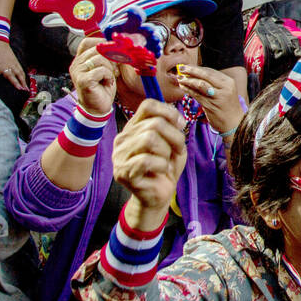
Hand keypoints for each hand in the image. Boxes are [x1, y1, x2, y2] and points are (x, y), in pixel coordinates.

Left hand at [0, 38, 27, 91]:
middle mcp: (3, 66)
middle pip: (10, 76)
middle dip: (16, 83)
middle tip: (20, 89)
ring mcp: (10, 63)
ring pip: (18, 73)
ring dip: (23, 81)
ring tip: (26, 88)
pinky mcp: (15, 61)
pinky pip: (20, 69)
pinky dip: (23, 75)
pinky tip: (25, 80)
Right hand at [69, 39, 118, 116]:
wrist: (98, 108)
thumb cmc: (102, 88)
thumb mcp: (106, 68)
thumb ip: (107, 56)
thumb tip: (118, 44)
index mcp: (80, 59)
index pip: (87, 42)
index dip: (102, 44)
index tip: (112, 52)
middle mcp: (76, 64)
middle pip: (97, 49)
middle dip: (111, 58)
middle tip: (114, 70)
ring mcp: (78, 72)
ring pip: (100, 59)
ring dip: (110, 69)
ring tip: (109, 78)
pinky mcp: (83, 80)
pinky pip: (101, 70)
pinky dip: (109, 76)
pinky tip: (107, 83)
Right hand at [111, 99, 187, 214]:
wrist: (159, 195)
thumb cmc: (165, 167)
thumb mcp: (173, 143)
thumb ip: (172, 127)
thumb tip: (177, 118)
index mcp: (133, 128)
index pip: (148, 105)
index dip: (169, 112)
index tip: (181, 125)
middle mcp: (122, 139)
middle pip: (154, 123)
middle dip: (174, 137)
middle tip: (177, 150)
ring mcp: (120, 156)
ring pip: (149, 139)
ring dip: (166, 152)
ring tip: (166, 162)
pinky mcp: (123, 173)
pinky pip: (146, 160)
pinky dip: (161, 165)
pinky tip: (162, 171)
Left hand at [173, 64, 241, 133]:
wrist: (234, 123)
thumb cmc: (227, 106)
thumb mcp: (225, 91)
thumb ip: (214, 83)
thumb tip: (195, 73)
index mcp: (229, 82)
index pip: (211, 71)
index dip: (197, 68)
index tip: (187, 66)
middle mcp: (225, 88)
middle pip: (206, 76)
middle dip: (192, 70)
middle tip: (181, 68)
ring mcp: (218, 97)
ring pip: (200, 85)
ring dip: (188, 80)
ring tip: (180, 78)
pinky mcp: (211, 106)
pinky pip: (197, 95)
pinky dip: (188, 90)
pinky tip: (183, 87)